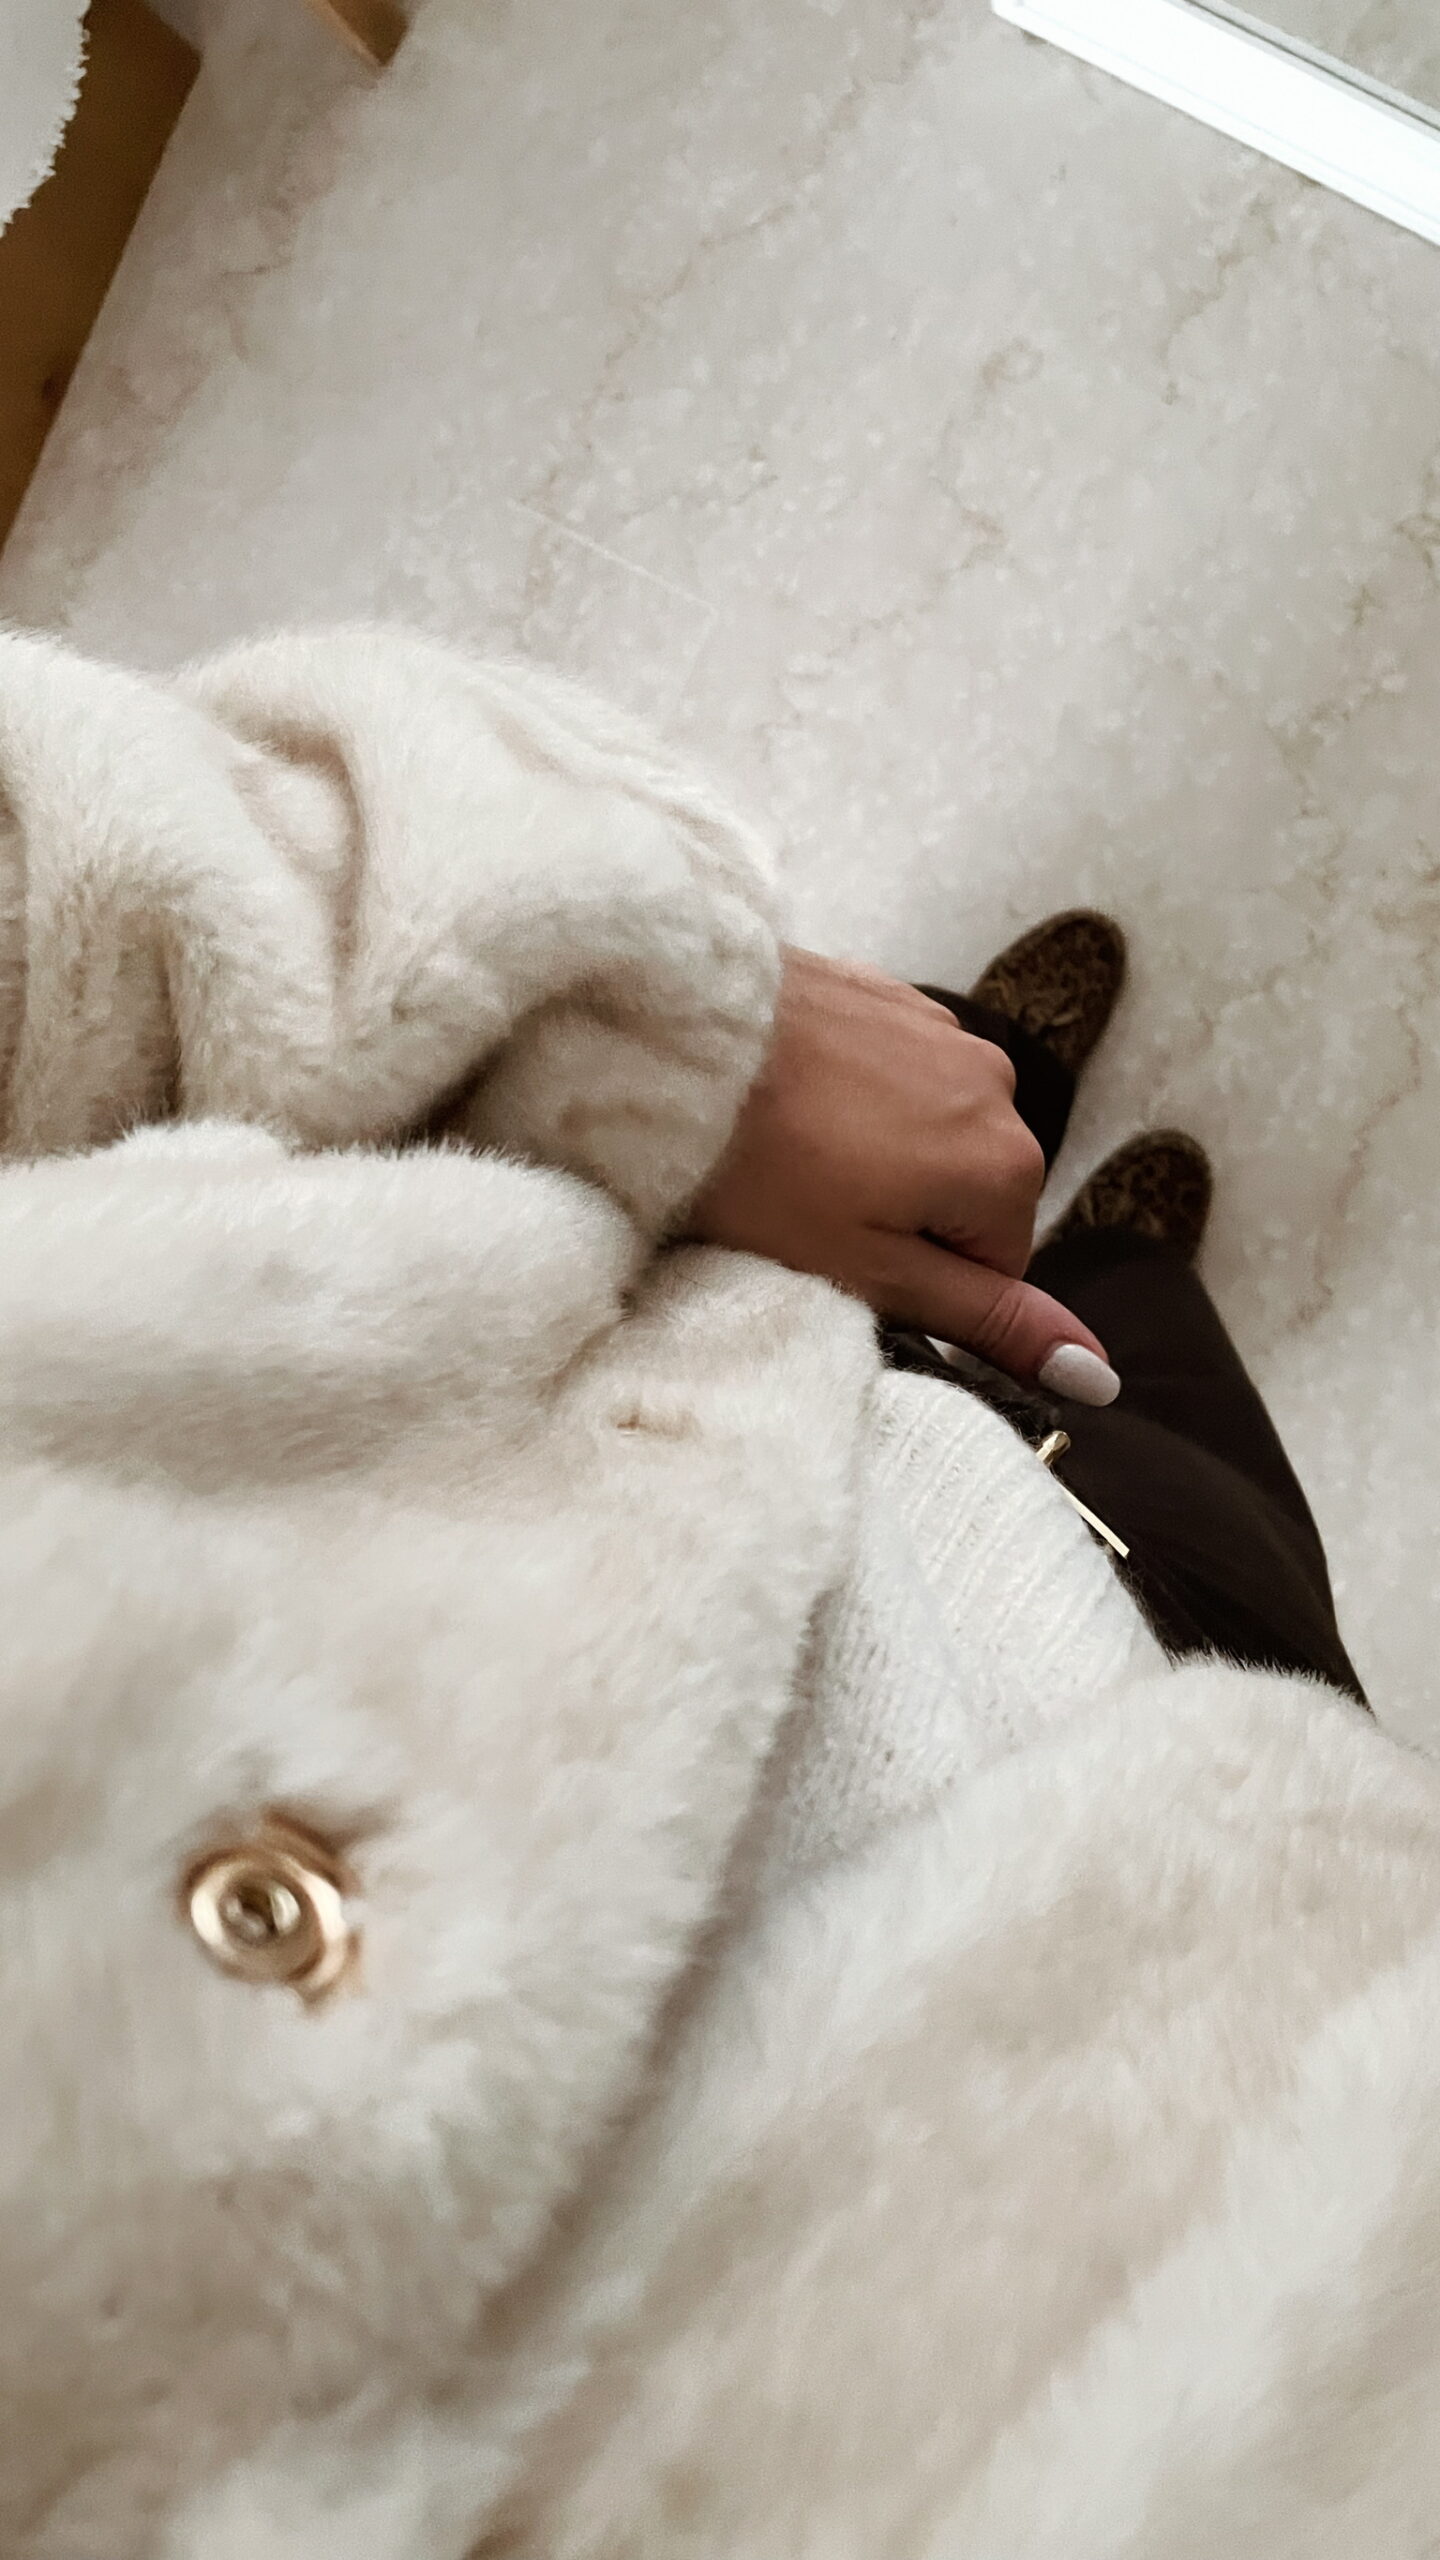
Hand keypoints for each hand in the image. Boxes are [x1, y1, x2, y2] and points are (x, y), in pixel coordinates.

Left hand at [689, 948, 1118, 1402]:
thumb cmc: (758, 1174)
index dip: (914, 1280)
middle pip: (965, 1191)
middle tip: (806, 1211)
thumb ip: (992, 1322)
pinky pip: (886, 1071)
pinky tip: (784, 1100)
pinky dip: (844, 1092)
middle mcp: (996, 1086)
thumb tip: (1098, 1374)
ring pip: (925, 1129)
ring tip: (787, 1154)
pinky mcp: (885, 992)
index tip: (843, 1262)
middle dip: (898, 1212)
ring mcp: (941, 1029)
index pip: (995, 1267)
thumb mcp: (875, 1275)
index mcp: (1007, 1163)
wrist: (666, 1046)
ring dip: (871, 1150)